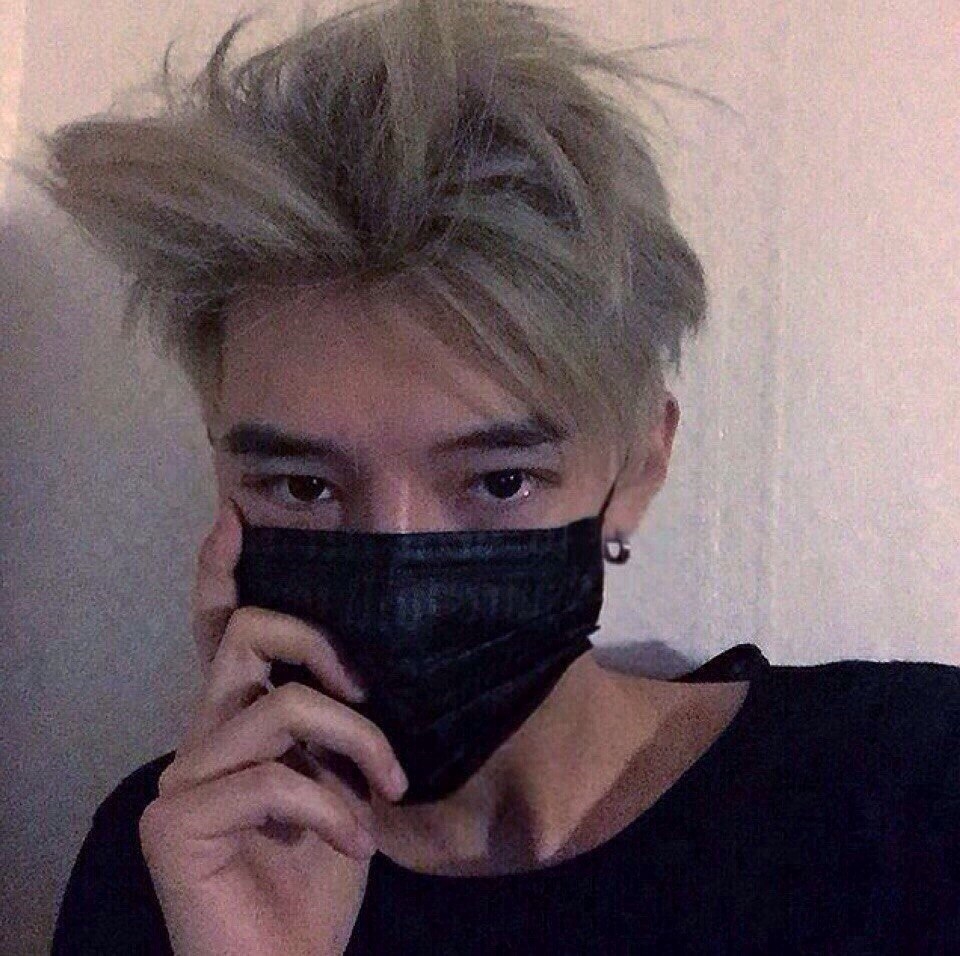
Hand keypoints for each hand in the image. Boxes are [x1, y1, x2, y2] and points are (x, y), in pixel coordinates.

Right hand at [138, 500, 407, 954]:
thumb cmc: (320, 874)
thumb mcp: (343, 783)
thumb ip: (336, 728)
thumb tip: (363, 679)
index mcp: (243, 722)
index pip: (223, 632)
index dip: (223, 573)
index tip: (234, 518)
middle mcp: (203, 736)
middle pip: (249, 636)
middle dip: (321, 642)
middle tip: (366, 689)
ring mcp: (183, 777)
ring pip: (280, 705)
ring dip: (355, 742)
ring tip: (387, 789)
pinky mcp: (175, 822)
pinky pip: (272, 778)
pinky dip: (330, 806)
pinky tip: (354, 840)